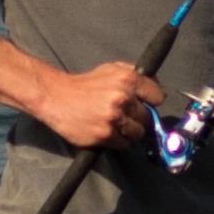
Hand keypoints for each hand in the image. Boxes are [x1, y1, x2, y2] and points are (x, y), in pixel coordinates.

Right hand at [33, 60, 165, 147]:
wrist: (56, 98)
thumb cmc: (85, 84)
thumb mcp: (111, 69)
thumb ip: (134, 75)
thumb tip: (155, 86)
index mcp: (127, 79)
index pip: (157, 96)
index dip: (153, 102)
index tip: (147, 104)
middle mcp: (123, 98)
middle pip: (147, 117)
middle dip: (139, 117)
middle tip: (126, 116)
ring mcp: (114, 118)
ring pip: (138, 132)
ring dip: (130, 132)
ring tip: (117, 125)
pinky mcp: (105, 135)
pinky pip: (124, 144)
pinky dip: (119, 141)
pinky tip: (108, 132)